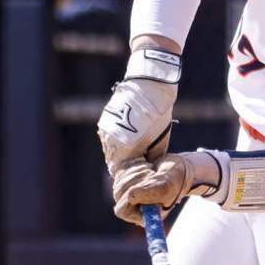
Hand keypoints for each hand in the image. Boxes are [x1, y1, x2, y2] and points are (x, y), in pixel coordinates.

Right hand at [97, 46, 181, 174]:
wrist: (150, 87)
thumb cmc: (159, 117)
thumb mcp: (159, 142)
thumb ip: (151, 159)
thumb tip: (148, 172)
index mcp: (125, 148)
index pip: (120, 172)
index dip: (128, 177)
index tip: (137, 176)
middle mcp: (111, 140)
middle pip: (112, 163)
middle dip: (123, 168)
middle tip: (135, 169)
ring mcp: (106, 130)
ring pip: (108, 151)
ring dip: (118, 156)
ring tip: (132, 155)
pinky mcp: (105, 121)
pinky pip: (107, 139)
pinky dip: (115, 144)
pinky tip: (126, 141)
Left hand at [111, 151, 221, 224]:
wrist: (177, 168)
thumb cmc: (174, 180)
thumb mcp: (165, 188)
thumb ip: (148, 193)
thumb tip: (130, 195)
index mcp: (143, 215)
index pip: (121, 210)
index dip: (128, 196)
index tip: (142, 185)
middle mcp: (133, 207)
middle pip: (118, 193)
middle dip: (135, 180)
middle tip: (151, 174)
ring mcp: (128, 193)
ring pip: (119, 181)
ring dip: (136, 171)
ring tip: (151, 170)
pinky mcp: (126, 179)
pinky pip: (121, 170)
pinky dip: (134, 164)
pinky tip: (146, 164)